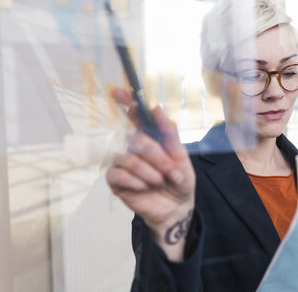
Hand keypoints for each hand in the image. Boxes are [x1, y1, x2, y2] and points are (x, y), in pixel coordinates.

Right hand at [106, 88, 195, 260]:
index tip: (117, 91)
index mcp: (151, 137)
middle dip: (157, 157)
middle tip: (170, 172)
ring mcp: (123, 162)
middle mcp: (134, 146)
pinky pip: (118, 174)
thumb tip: (157, 109)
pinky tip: (145, 188)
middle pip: (137, 140)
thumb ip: (170, 133)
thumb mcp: (181, 157)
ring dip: (149, 172)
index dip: (126, 101)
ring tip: (160, 182)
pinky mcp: (116, 180)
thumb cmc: (179, 180)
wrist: (177, 207)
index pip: (136, 115)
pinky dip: (135, 182)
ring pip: (128, 158)